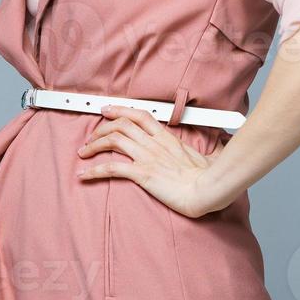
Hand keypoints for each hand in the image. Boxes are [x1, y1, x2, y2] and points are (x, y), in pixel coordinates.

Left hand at [75, 105, 234, 218]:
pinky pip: (111, 168)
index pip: (139, 115)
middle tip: (91, 136)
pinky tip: (85, 174)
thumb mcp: (203, 157)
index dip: (120, 110)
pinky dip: (94, 170)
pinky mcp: (142, 173)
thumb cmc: (207, 176)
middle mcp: (154, 144)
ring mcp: (147, 157)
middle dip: (101, 128)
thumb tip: (215, 148)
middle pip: (121, 125)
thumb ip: (198, 152)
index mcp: (166, 138)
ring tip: (84, 152)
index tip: (107, 110)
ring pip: (113, 140)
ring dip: (94, 145)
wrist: (206, 189)